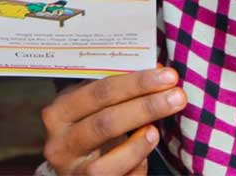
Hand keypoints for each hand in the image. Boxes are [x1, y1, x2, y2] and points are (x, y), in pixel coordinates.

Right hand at [41, 67, 184, 175]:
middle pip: (105, 122)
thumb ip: (116, 90)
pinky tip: (147, 153)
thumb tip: (157, 70)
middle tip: (177, 96)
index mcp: (58, 112)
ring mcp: (72, 171)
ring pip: (106, 161)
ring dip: (138, 143)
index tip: (166, 75)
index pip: (98, 92)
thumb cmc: (87, 126)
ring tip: (158, 129)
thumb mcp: (91, 107)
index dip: (135, 83)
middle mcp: (59, 143)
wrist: (74, 167)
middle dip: (145, 106)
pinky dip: (135, 165)